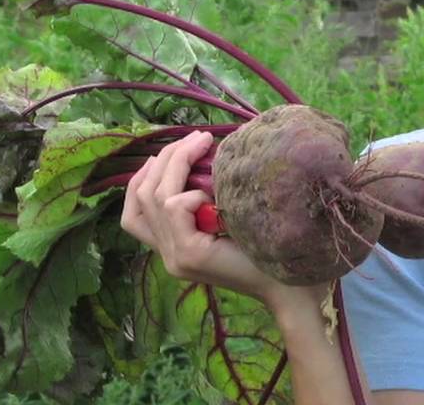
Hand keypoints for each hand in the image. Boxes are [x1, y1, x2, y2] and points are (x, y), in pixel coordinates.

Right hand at [120, 131, 326, 311]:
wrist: (290, 286)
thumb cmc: (270, 248)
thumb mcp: (231, 218)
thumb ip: (209, 200)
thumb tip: (203, 154)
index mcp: (174, 247)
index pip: (133, 215)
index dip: (141, 179)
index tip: (164, 152)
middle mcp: (168, 254)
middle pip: (142, 198)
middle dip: (165, 160)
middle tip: (196, 137)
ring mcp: (176, 257)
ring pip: (155, 197)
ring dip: (178, 163)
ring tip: (203, 143)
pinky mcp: (189, 255)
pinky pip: (174, 209)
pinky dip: (192, 194)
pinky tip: (215, 197)